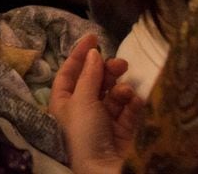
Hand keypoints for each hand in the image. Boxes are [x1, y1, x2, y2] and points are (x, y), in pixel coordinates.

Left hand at [50, 35, 141, 173]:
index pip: (69, 72)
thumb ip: (89, 76)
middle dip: (106, 70)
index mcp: (63, 101)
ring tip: (125, 88)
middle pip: (94, 81)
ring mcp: (103, 121)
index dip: (79, 54)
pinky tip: (134, 100)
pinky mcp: (122, 131)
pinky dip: (131, 104)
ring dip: (120, 88)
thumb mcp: (81, 101)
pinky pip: (127, 111)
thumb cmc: (82, 133)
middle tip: (120, 64)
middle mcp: (82, 109)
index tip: (93, 37)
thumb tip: (93, 52)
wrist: (102, 170)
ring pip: (113, 95)